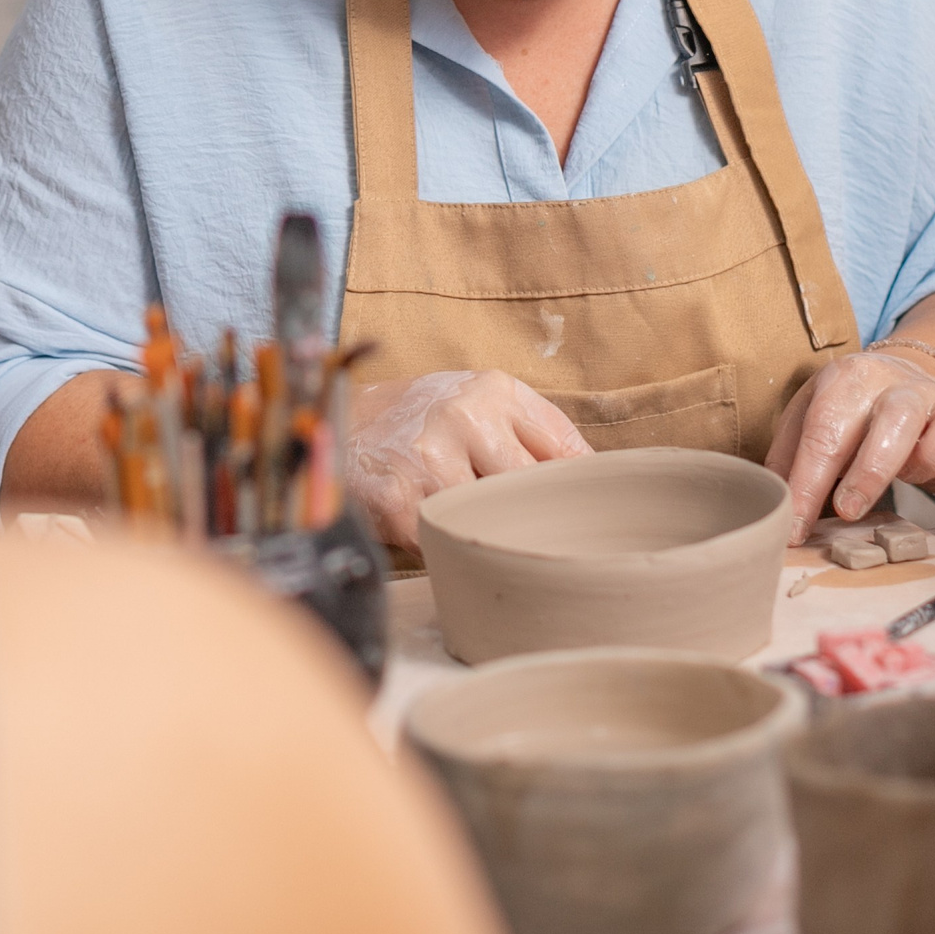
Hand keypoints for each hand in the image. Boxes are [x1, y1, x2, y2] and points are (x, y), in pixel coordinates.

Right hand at [346, 370, 592, 549]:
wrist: (336, 424)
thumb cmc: (423, 420)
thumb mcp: (480, 405)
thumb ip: (534, 435)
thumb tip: (598, 479)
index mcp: (496, 390)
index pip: (565, 453)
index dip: (573, 490)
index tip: (580, 514)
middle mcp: (465, 415)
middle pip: (532, 492)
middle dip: (528, 516)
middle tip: (521, 529)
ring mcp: (430, 457)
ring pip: (490, 520)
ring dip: (483, 531)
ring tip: (465, 520)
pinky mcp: (400, 498)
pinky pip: (445, 540)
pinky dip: (443, 542)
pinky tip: (428, 524)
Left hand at [765, 351, 934, 545]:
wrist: (906, 377)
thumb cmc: (851, 413)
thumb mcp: (810, 421)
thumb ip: (790, 459)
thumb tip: (774, 504)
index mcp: (850, 380)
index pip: (826, 433)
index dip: (808, 486)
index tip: (796, 530)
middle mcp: (903, 386)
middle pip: (894, 420)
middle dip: (870, 472)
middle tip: (848, 512)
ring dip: (933, 460)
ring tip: (913, 478)